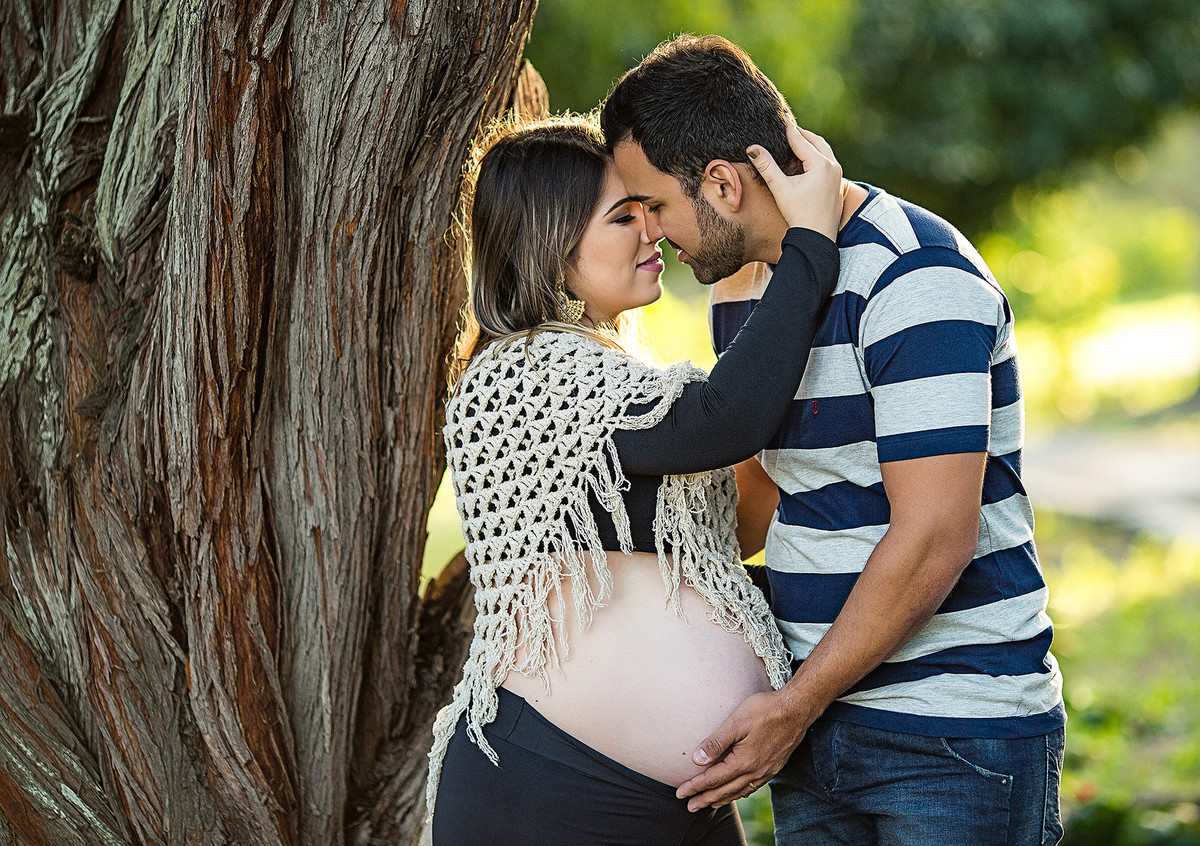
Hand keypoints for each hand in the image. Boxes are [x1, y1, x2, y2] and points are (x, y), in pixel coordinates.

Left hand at [675, 689, 809, 811]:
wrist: (797, 709)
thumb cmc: (765, 711)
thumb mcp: (736, 722)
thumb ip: (716, 742)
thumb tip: (697, 759)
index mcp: (743, 762)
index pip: (713, 779)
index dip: (695, 787)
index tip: (680, 793)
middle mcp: (755, 772)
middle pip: (725, 791)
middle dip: (705, 800)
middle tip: (690, 807)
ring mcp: (766, 771)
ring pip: (739, 792)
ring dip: (722, 799)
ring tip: (709, 804)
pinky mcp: (774, 767)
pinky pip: (752, 787)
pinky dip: (740, 793)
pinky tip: (736, 793)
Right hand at [746, 124, 842, 239]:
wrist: (817, 237)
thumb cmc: (799, 214)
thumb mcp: (780, 188)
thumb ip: (766, 166)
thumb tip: (752, 148)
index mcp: (820, 164)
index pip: (801, 140)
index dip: (788, 130)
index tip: (781, 118)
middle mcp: (832, 165)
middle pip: (816, 141)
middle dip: (801, 134)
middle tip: (788, 127)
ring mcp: (838, 174)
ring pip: (824, 150)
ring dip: (811, 144)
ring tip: (797, 140)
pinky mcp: (838, 183)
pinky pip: (828, 161)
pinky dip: (817, 155)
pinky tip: (807, 159)